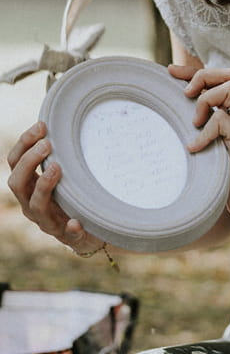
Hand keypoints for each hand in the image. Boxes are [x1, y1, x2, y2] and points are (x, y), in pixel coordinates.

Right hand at [7, 121, 102, 253]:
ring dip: (44, 186)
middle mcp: (31, 204)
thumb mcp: (62, 174)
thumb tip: (65, 117)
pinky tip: (76, 221)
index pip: (14, 162)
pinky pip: (67, 235)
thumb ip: (58, 154)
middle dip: (29, 162)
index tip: (41, 125)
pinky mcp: (68, 237)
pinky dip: (70, 227)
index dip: (23, 143)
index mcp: (28, 186)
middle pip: (16, 183)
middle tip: (48, 144)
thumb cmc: (73, 197)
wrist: (91, 232)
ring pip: (35, 207)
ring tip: (57, 168)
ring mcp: (48, 222)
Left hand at [169, 63, 229, 228]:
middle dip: (203, 76)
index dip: (195, 71)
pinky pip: (223, 121)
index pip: (220, 78)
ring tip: (195, 123)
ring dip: (207, 100)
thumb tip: (173, 122)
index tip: (171, 71)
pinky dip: (205, 133)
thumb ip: (202, 131)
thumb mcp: (213, 148)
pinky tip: (195, 149)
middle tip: (186, 95)